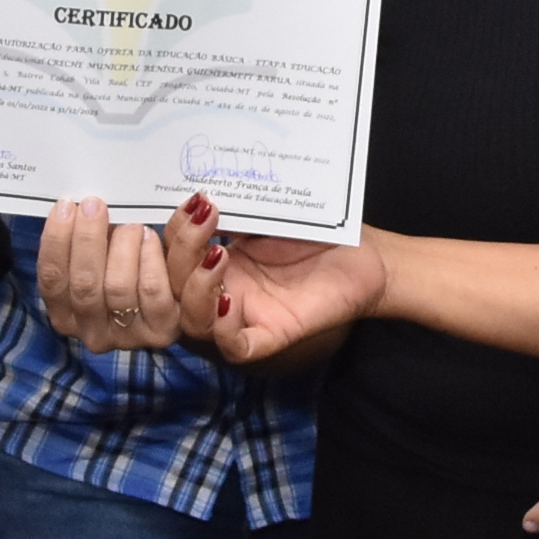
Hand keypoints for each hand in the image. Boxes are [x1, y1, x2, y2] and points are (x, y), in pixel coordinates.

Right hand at [38, 195, 207, 350]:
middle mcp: (92, 332)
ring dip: (122, 246)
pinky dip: (149, 258)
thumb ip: (84, 240)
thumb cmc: (124, 267)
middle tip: (96, 205)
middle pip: (84, 284)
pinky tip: (149, 237)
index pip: (52, 280)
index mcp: (66, 316)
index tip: (66, 206)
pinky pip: (152, 290)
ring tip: (130, 222)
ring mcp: (126, 336)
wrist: (173, 297)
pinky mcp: (161, 330)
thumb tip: (79, 205)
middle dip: (88, 239)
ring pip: (118, 287)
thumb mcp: (98, 258)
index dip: (56, 241)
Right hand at [168, 196, 386, 364]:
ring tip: (218, 254)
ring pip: (194, 322)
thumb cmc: (318, 232)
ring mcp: (245, 316)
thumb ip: (233, 211)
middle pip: (174, 288)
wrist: (365, 254)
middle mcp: (224, 291)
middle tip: (204, 218)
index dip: (172, 231)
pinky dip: (223, 328)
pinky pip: (235, 346)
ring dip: (195, 287)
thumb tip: (196, 192)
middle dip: (180, 252)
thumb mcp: (268, 215)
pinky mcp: (272, 335)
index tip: (194, 200)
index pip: (172, 256)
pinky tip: (228, 300)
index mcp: (217, 262)